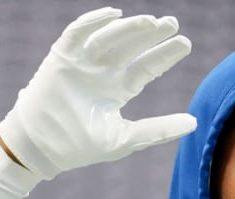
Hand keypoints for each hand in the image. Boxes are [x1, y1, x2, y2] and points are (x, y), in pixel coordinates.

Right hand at [0, 7, 196, 178]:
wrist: (39, 149)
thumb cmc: (79, 146)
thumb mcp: (124, 139)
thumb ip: (158, 130)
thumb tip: (195, 122)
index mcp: (118, 89)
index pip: (146, 66)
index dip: (165, 55)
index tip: (185, 44)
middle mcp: (103, 72)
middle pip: (132, 46)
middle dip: (151, 34)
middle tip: (172, 23)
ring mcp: (82, 63)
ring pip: (110, 37)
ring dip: (129, 28)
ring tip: (150, 22)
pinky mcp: (61, 58)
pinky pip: (77, 32)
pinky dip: (93, 21)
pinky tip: (114, 15)